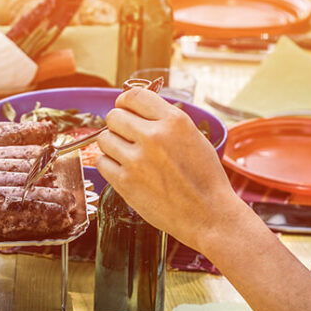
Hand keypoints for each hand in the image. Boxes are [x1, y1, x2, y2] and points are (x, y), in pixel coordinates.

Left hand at [96, 87, 246, 251]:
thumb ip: (166, 121)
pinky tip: (124, 171)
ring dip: (112, 146)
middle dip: (118, 125)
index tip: (125, 109)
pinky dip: (109, 166)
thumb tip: (140, 110)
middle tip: (127, 137)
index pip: (134, 96)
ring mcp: (136, 160)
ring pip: (103, 139)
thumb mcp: (194, 137)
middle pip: (114, 116)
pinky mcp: (125, 182)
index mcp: (173, 121)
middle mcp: (153, 136)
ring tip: (127, 156)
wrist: (209, 215)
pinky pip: (101, 162)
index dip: (125, 102)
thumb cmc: (205, 178)